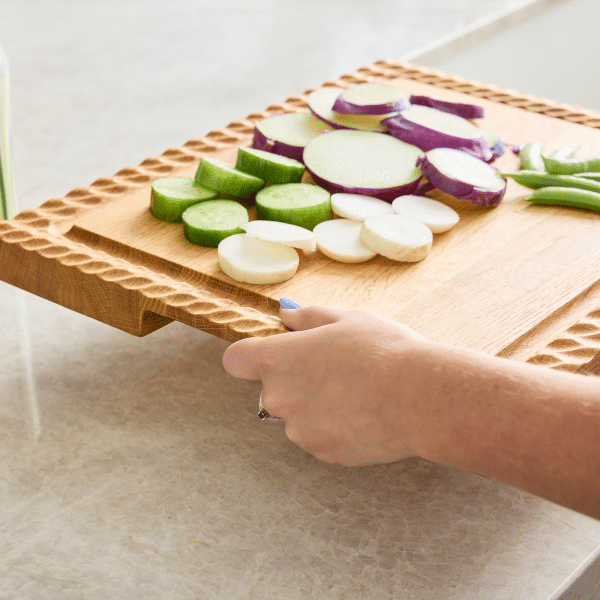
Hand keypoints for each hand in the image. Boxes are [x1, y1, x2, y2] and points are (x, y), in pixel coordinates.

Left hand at [222, 304, 428, 465]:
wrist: (419, 398)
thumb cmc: (382, 350)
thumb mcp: (345, 319)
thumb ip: (306, 317)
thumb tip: (285, 315)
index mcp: (278, 360)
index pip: (235, 360)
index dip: (248, 355)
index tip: (270, 352)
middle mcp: (279, 399)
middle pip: (273, 388)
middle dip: (296, 379)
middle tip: (335, 368)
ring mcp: (299, 431)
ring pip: (298, 414)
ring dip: (316, 405)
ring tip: (357, 392)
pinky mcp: (323, 453)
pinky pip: (320, 435)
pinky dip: (335, 426)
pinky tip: (365, 413)